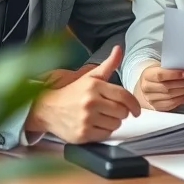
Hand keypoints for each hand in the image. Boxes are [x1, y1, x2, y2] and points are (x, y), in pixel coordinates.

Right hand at [25, 46, 141, 142]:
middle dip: (121, 113)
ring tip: (101, 117)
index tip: (136, 111)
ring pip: (115, 124)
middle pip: (122, 112)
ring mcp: (86, 119)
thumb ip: (108, 64)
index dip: (134, 105)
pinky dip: (103, 132)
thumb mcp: (90, 77)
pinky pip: (106, 135)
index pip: (124, 96)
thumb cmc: (72, 93)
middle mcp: (90, 102)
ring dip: (112, 122)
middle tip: (111, 111)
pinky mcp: (82, 133)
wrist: (47, 108)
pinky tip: (95, 125)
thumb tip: (119, 48)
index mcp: (94, 86)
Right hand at [134, 61, 183, 110]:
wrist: (148, 85)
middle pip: (167, 87)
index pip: (160, 75)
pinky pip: (171, 104)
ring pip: (170, 97)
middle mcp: (147, 88)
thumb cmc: (157, 75)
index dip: (174, 75)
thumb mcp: (160, 68)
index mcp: (147, 75)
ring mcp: (151, 99)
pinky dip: (182, 99)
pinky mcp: (157, 107)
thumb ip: (170, 69)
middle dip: (183, 85)